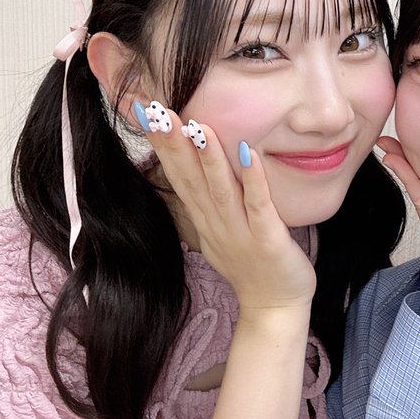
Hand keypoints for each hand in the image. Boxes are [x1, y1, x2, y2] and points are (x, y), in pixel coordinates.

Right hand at [143, 104, 315, 313]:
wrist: (274, 308)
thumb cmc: (251, 263)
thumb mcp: (220, 228)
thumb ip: (207, 198)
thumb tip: (195, 164)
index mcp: (204, 217)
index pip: (177, 174)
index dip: (161, 143)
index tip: (145, 111)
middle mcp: (216, 222)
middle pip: (190, 178)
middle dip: (173, 143)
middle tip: (156, 110)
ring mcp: (240, 231)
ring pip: (220, 190)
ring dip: (208, 158)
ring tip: (197, 126)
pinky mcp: (267, 239)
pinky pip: (259, 206)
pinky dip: (253, 179)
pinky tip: (250, 152)